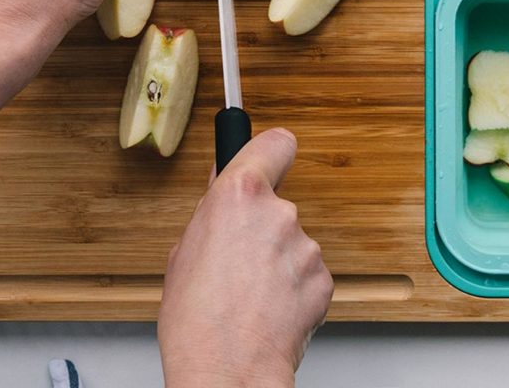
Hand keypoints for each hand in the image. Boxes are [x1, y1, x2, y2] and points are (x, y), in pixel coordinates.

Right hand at [158, 130, 332, 386]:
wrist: (227, 368)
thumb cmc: (196, 319)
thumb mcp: (184, 249)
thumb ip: (213, 212)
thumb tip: (221, 192)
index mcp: (239, 194)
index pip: (275, 143)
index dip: (270, 151)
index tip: (268, 156)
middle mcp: (279, 213)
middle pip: (277, 204)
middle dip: (262, 226)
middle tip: (236, 259)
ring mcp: (306, 247)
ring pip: (292, 243)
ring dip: (278, 261)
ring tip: (249, 293)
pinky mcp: (324, 279)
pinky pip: (307, 274)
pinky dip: (293, 289)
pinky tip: (269, 309)